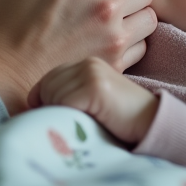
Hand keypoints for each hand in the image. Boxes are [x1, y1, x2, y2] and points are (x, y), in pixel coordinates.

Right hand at [0, 0, 157, 113]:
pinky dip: (133, 45)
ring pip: (150, 17)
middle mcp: (101, 3)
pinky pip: (142, 47)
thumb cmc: (1, 34)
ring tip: (120, 22)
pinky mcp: (115, 64)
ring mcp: (112, 35)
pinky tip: (113, 45)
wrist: (2, 83)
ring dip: (137, 18)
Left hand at [31, 57, 159, 144]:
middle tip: (66, 122)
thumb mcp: (94, 98)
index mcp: (86, 62)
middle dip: (50, 107)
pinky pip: (63, 101)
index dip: (47, 99)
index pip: (49, 77)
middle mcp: (88, 62)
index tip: (56, 115)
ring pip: (51, 93)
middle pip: (47, 84)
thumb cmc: (119, 118)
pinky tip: (84, 122)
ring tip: (77, 123)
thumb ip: (72, 91)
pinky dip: (67, 115)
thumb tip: (34, 103)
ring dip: (59, 113)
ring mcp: (92, 72)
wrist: (151, 124)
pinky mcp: (95, 87)